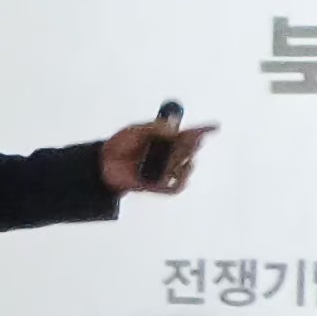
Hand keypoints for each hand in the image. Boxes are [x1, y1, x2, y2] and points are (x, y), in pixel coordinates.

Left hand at [98, 118, 212, 196]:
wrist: (102, 164)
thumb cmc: (119, 145)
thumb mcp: (134, 130)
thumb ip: (153, 128)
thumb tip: (172, 128)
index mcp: (165, 139)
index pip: (190, 134)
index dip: (204, 131)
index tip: (215, 127)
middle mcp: (168, 155)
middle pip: (190, 150)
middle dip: (189, 144)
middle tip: (182, 139)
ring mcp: (164, 171)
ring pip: (185, 167)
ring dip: (179, 161)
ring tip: (161, 157)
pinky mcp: (158, 186)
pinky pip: (176, 188)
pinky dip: (179, 182)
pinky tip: (173, 173)